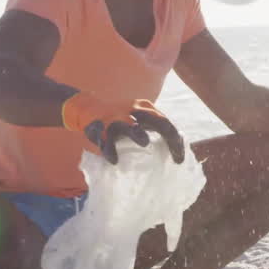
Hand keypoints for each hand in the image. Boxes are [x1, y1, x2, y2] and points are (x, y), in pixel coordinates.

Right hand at [65, 94, 185, 165]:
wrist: (88, 109)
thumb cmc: (121, 119)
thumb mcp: (140, 118)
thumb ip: (155, 128)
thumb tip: (177, 146)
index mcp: (145, 108)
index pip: (166, 122)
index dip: (177, 141)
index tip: (180, 159)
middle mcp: (133, 110)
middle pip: (156, 121)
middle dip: (170, 139)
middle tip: (176, 158)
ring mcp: (115, 118)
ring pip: (128, 125)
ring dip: (136, 133)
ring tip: (145, 143)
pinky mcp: (99, 128)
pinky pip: (105, 139)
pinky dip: (109, 150)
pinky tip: (114, 160)